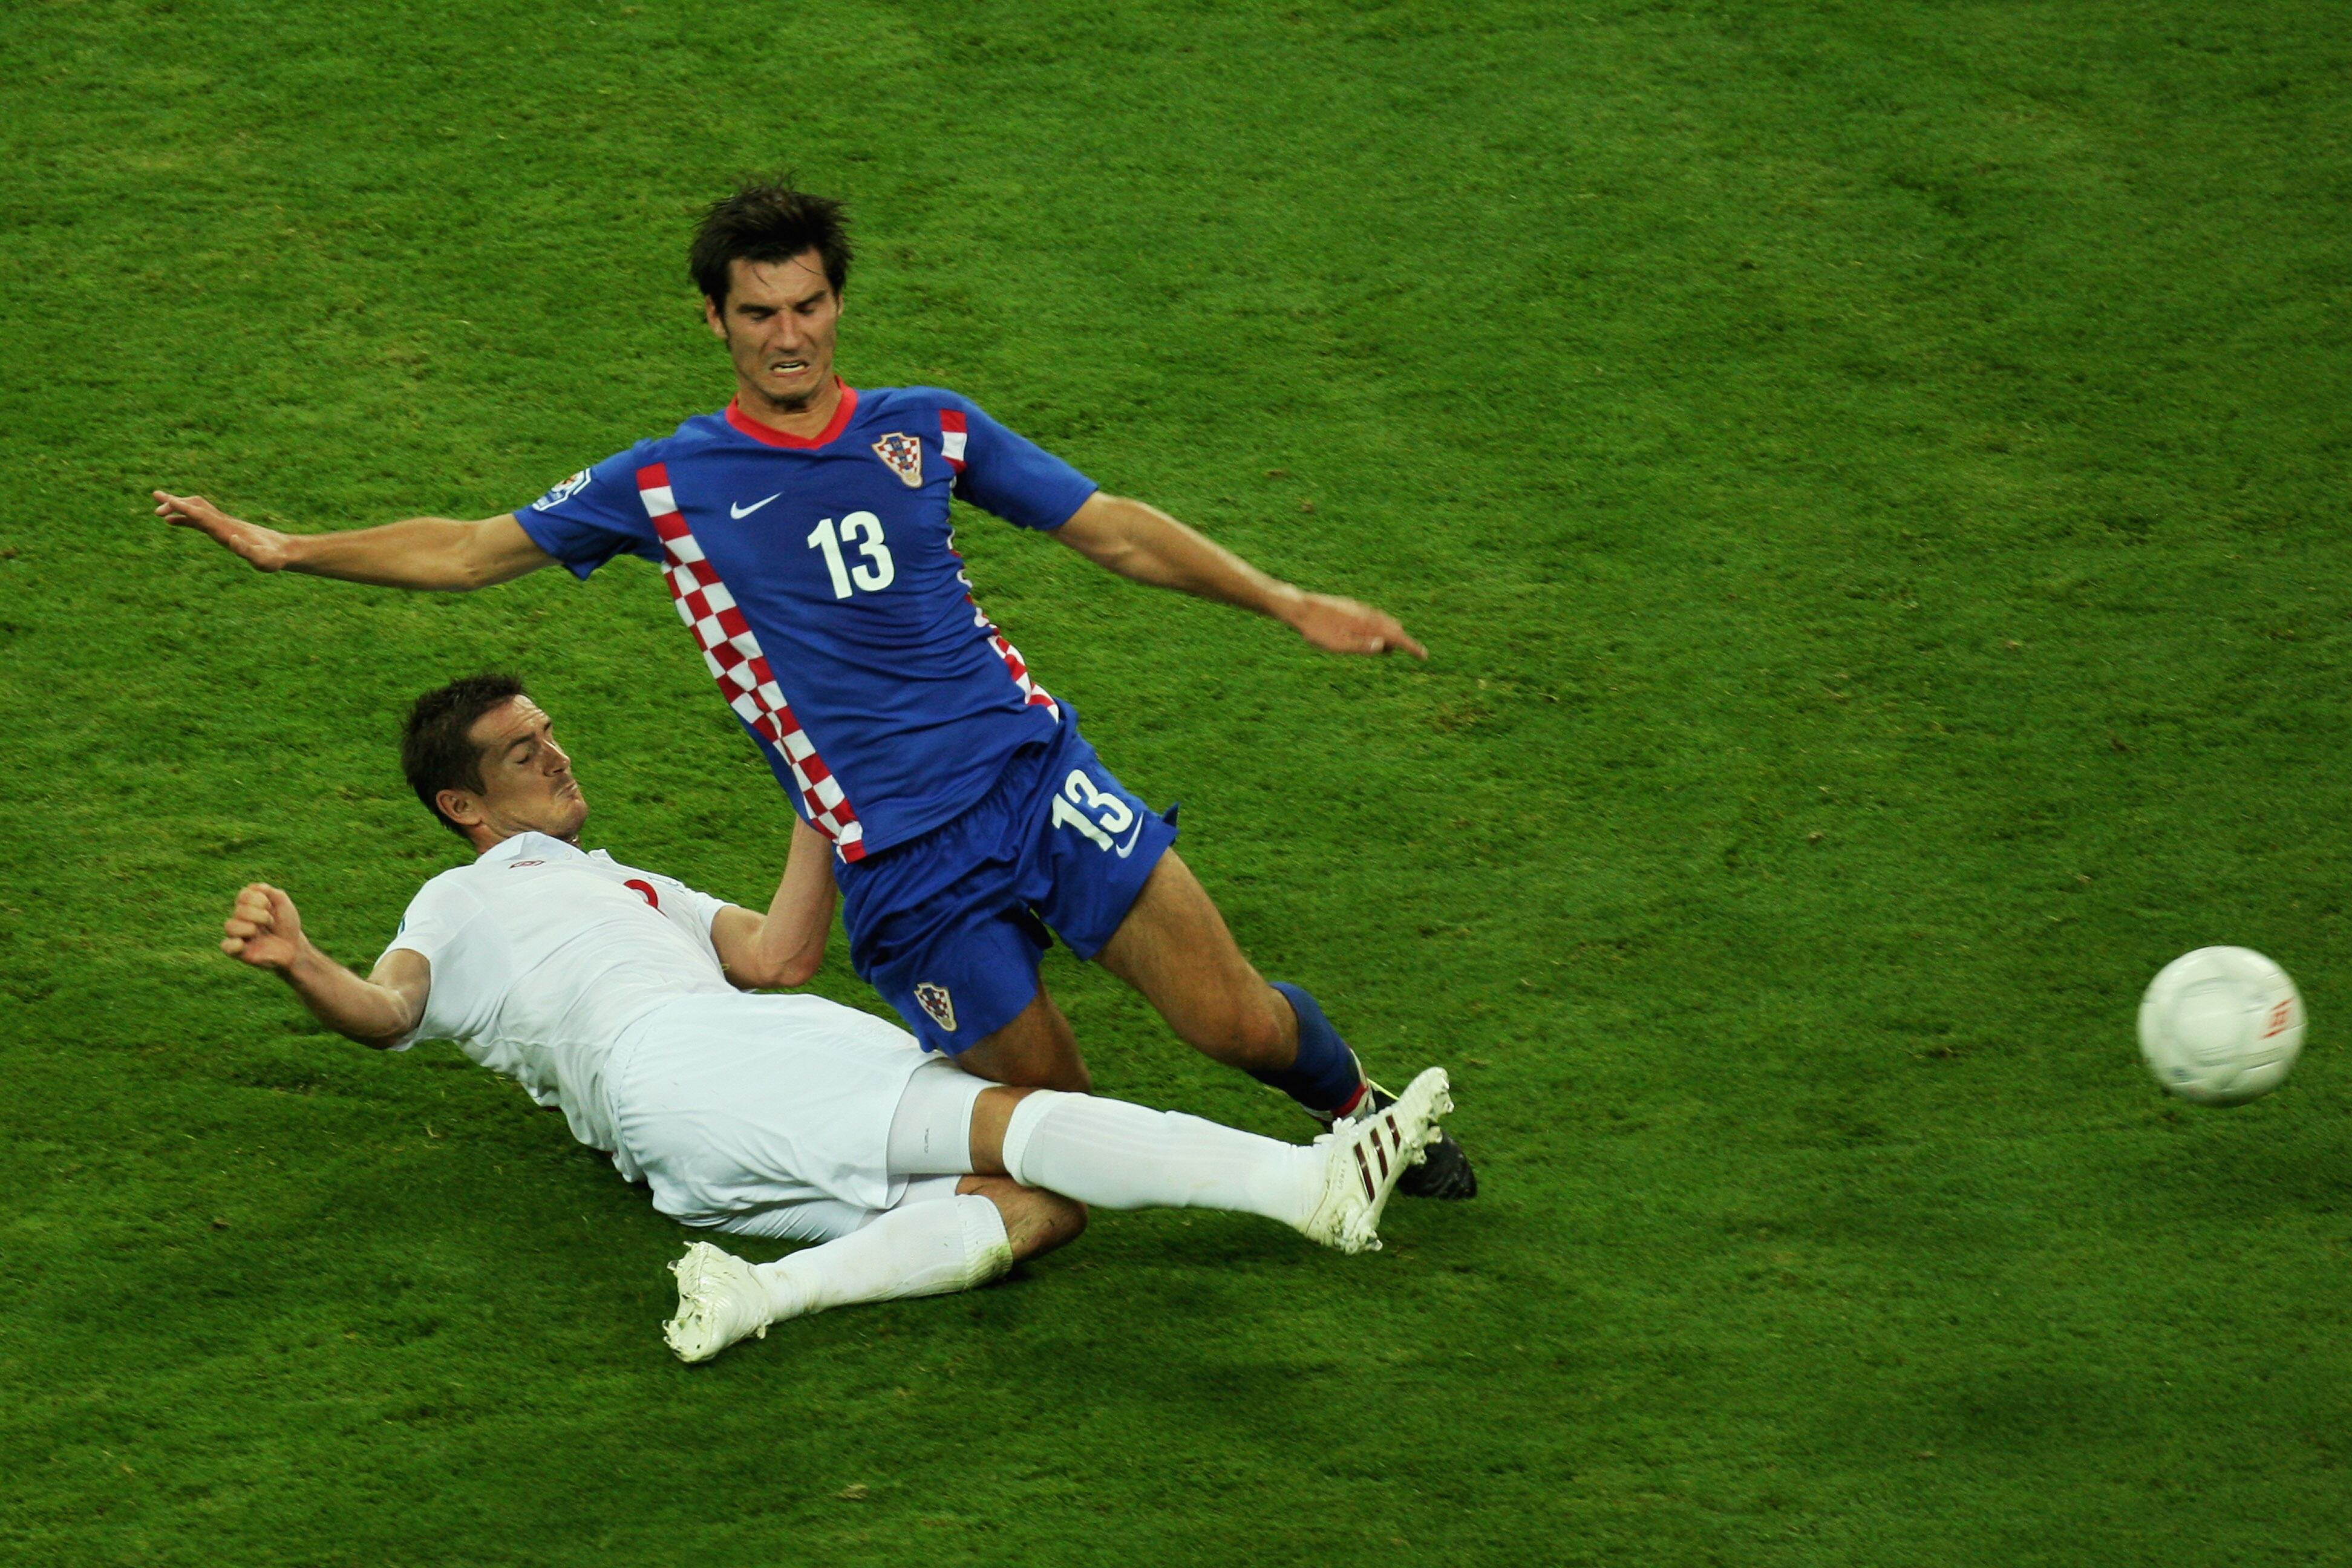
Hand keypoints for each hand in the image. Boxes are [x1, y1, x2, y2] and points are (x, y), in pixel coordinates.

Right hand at [154, 491, 293, 571]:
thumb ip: (249, 551)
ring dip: (178, 508)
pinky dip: (184, 518)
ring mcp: (223, 525)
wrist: (284, 551)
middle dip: (176, 505)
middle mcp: (224, 524)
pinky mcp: (223, 530)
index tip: (169, 500)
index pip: (202, 515)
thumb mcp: (264, 559)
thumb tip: (233, 539)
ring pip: (196, 511)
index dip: (185, 507)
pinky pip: (199, 521)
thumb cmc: (274, 558)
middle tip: (156, 507)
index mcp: (228, 530)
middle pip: (196, 508)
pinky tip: (171, 521)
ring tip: (158, 511)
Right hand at [221, 883, 309, 972]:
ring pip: (229, 926)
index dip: (258, 899)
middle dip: (259, 915)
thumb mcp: (284, 905)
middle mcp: (240, 920)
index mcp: (248, 906)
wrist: (293, 947)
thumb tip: (255, 887)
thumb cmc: (286, 925)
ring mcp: (239, 935)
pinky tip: (242, 943)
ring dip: (249, 927)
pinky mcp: (240, 952)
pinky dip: (232, 944)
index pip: (243, 895)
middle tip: (270, 922)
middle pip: (238, 910)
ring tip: (259, 933)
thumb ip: (272, 893)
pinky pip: (226, 946)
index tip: (271, 906)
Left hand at [1285, 591, 1428, 658]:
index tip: (1424, 655)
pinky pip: (1373, 616)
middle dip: (1401, 641)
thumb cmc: (1317, 630)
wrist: (1299, 607)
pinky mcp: (1351, 606)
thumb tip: (1385, 647)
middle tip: (1405, 653)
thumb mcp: (1338, 644)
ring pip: (1383, 621)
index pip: (1396, 636)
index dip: (1411, 647)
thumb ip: (1362, 646)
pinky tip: (1370, 632)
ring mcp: (1359, 608)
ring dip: (1390, 633)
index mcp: (1366, 624)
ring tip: (1388, 647)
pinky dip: (1379, 626)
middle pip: (1393, 628)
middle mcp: (1366, 613)